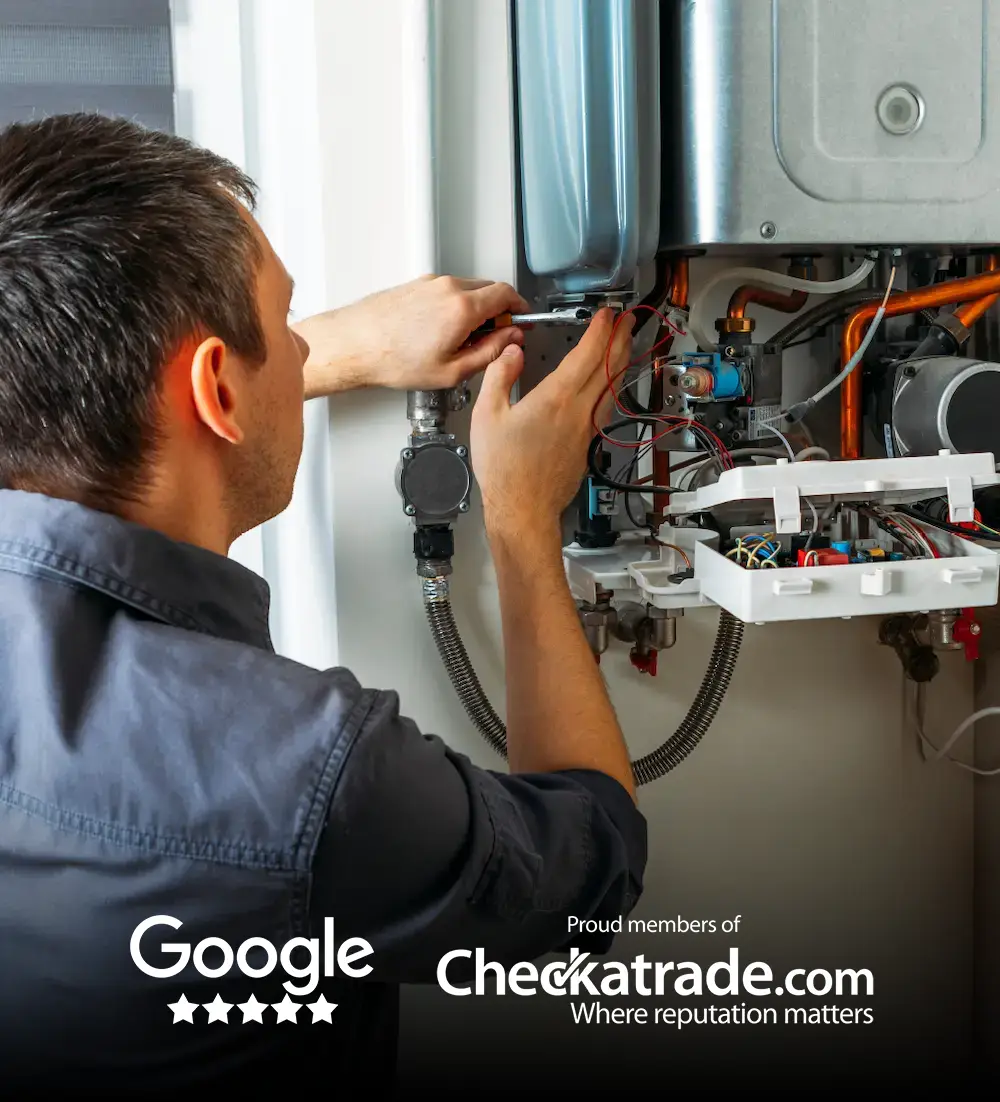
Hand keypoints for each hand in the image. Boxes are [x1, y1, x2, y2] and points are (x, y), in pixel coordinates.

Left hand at [295, 275, 529, 397]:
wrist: (354, 345)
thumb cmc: (394, 360)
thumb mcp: (453, 371)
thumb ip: (490, 352)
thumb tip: (511, 339)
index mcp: (463, 307)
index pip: (507, 294)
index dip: (520, 308)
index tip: (522, 320)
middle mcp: (448, 287)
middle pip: (490, 288)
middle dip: (499, 310)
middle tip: (495, 336)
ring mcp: (430, 283)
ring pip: (469, 289)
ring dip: (476, 308)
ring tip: (463, 339)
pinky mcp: (416, 284)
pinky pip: (448, 290)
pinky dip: (456, 306)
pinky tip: (442, 332)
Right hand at [471, 308, 632, 537]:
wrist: (523, 510)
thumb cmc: (504, 470)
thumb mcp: (486, 416)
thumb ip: (499, 377)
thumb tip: (511, 351)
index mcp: (556, 399)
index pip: (587, 355)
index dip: (601, 330)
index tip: (607, 314)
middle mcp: (578, 412)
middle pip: (609, 368)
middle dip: (621, 339)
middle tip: (628, 320)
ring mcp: (586, 429)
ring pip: (612, 388)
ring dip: (622, 362)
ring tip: (626, 345)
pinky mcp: (587, 445)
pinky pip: (605, 407)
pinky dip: (611, 387)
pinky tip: (608, 386)